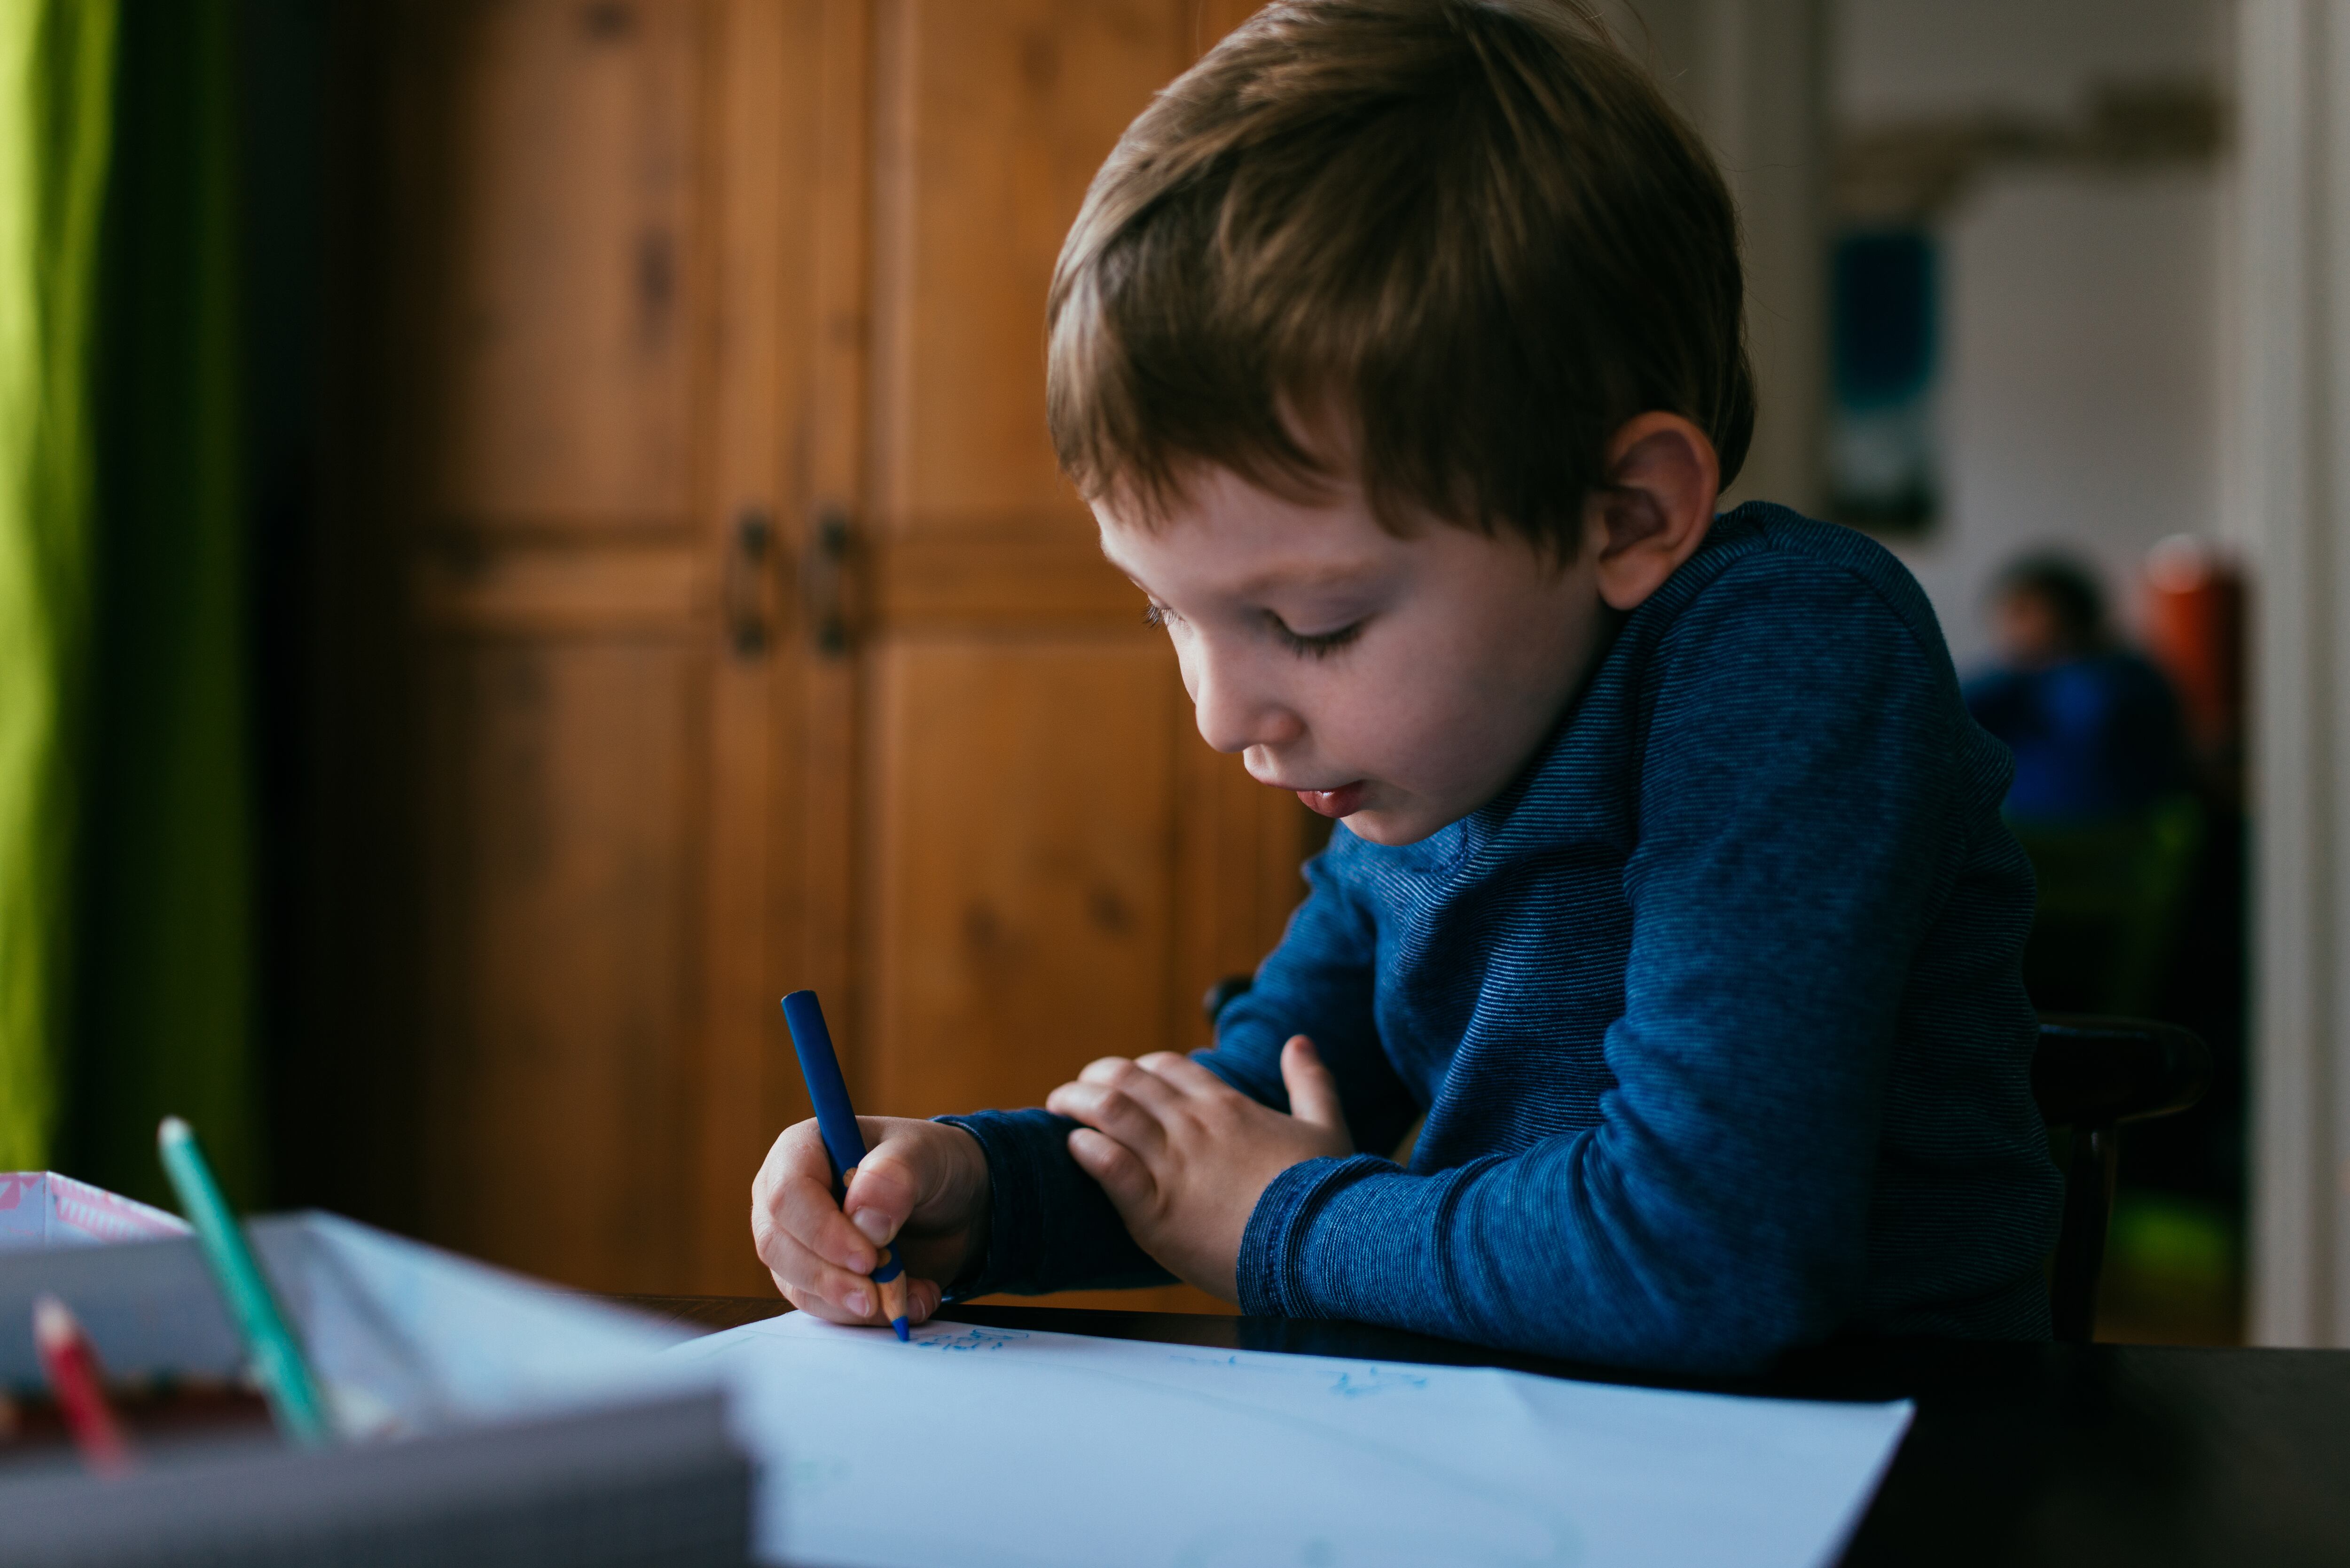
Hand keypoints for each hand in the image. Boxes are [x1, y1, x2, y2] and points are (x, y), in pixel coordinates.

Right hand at [751, 1116, 990, 1327]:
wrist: (955, 1207)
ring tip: (910, 1297)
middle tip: (876, 1295)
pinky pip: (822, 1307)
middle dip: (828, 1278)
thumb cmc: (932, 1165)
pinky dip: (864, 1316)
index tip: (867, 1259)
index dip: (821, 1231)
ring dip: (850, 1304)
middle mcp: (788, 1196)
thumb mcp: (928, 1154)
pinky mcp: (815, 1277)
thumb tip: (863, 1216)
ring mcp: (796, 1240)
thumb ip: (897, 1172)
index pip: (786, 1193)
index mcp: (804, 1149)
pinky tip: (909, 1303)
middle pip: (777, 1245)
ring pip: (796, 1284)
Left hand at [1044, 1036, 1351, 1302]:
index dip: (1139, 1069)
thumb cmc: (1326, 1194)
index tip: (1124, 1082)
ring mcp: (1175, 1166)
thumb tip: (1299, 1042)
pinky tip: (1073, 1148)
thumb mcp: (1327, 1128)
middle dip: (1094, 1078)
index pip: (1168, 1067)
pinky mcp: (1158, 1212)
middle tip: (1076, 1093)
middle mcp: (1195, 1126)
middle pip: (1129, 1079)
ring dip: (1075, 1104)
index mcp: (1228, 1107)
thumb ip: (1311, 1082)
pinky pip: (1109, 1168)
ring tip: (1057, 1109)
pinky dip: (1085, 1152)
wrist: (1323, 1247)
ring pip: (1110, 1112)